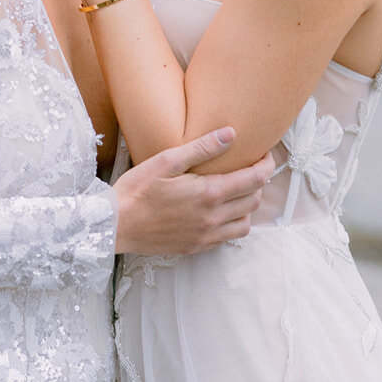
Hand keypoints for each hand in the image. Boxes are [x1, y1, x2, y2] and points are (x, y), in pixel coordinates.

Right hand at [113, 129, 271, 255]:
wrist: (114, 226)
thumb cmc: (136, 190)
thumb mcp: (166, 161)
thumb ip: (202, 148)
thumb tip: (231, 134)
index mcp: (208, 194)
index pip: (255, 180)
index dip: (267, 166)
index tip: (265, 155)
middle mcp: (212, 218)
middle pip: (254, 201)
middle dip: (258, 183)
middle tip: (249, 168)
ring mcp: (205, 236)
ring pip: (245, 223)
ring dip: (247, 206)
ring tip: (236, 191)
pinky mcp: (195, 247)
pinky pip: (227, 238)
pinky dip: (232, 223)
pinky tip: (218, 211)